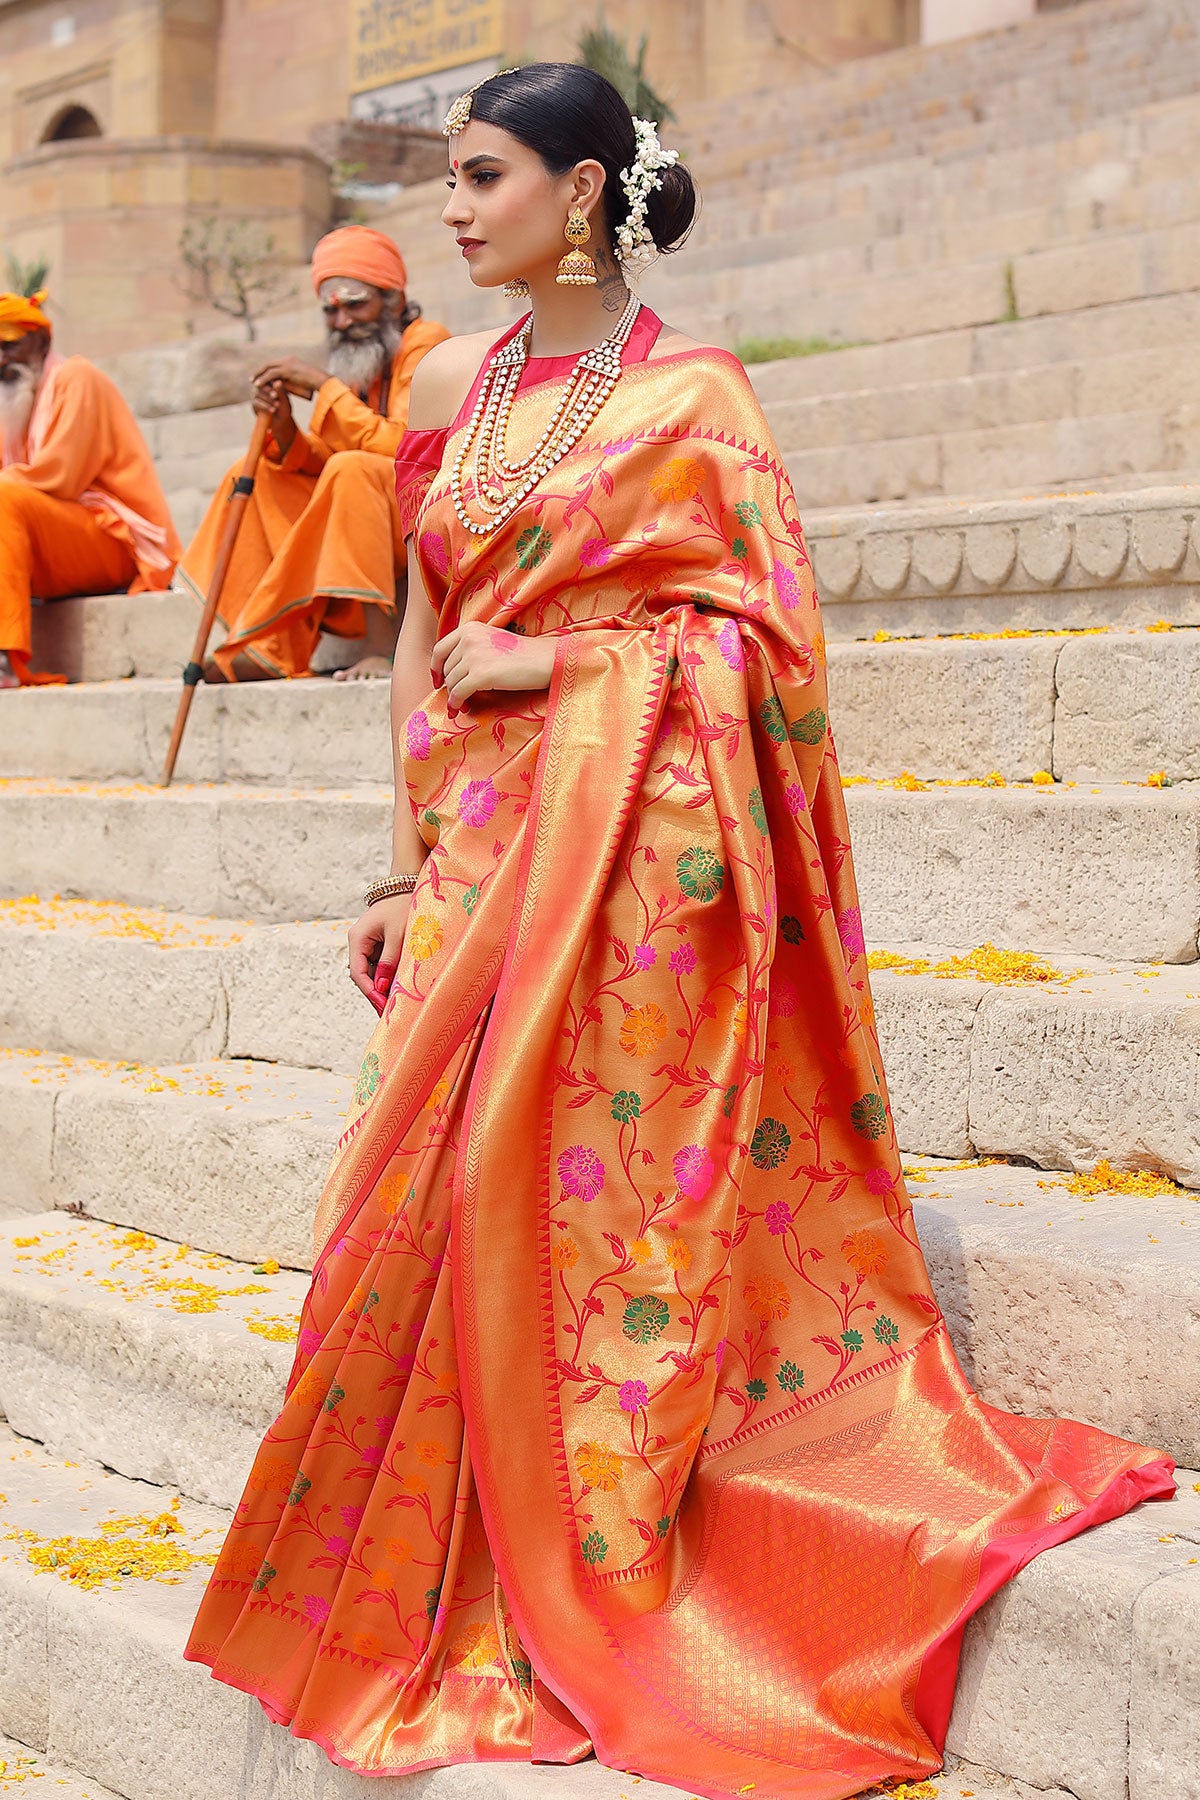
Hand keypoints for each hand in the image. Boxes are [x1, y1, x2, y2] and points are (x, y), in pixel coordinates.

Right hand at [251, 377, 295, 455]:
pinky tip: (273, 410)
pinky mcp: (254, 403)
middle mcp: (262, 386)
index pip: (268, 378)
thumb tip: (277, 381)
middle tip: (275, 395)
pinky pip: (256, 402)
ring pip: (257, 393)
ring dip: (268, 399)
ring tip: (278, 405)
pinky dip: (265, 406)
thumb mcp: (284, 400)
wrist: (280, 422)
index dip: (271, 382)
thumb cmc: (284, 408)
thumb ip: (280, 391)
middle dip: (268, 390)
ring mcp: (256, 394)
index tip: (277, 385)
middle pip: (261, 384)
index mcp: (270, 383)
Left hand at [254, 355, 329, 398]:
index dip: (267, 369)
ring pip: (268, 368)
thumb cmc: (315, 383)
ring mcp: (287, 363)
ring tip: (252, 382)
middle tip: (252, 378)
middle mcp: (288, 359)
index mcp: (292, 360)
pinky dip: (263, 379)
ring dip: (259, 375)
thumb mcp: (302, 380)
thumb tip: (287, 385)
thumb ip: (293, 380)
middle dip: (260, 371)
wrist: (321, 380)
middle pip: (269, 364)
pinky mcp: (287, 370)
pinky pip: (271, 374)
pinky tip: (257, 384)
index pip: (275, 363)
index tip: (260, 376)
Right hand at [348, 893, 411, 1013]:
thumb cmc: (403, 906)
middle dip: (375, 993)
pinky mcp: (377, 944)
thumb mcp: (398, 936)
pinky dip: (387, 976)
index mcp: (358, 938)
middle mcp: (358, 942)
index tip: (382, 1006)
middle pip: (362, 975)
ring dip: (381, 987)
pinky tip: (396, 989)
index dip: (369, 992)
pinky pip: (379, 965)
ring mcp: (367, 943)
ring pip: (371, 972)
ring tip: (394, 1004)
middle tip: (388, 1012)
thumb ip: (390, 961)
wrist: (407, 885)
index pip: (358, 972)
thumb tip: (382, 986)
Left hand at [431, 622, 555, 709]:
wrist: (545, 659)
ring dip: (454, 697)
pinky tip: (460, 709)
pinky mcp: (481, 674)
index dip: (435, 668)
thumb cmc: (523, 654)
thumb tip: (452, 672)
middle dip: (449, 686)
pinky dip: (456, 703)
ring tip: (461, 706)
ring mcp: (473, 656)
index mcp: (469, 628)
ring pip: (451, 683)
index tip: (438, 680)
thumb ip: (471, 648)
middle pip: (446, 669)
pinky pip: (459, 693)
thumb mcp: (491, 641)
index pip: (440, 649)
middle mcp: (468, 639)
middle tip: (456, 698)